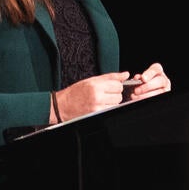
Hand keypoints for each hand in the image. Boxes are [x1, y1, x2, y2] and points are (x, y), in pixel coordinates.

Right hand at [53, 63, 170, 123]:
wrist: (63, 105)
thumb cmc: (75, 92)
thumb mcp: (91, 80)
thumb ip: (110, 77)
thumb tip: (125, 75)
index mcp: (95, 85)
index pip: (118, 85)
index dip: (116, 86)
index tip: (111, 86)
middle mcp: (97, 96)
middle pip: (119, 95)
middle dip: (114, 94)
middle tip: (105, 93)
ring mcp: (97, 107)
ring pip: (117, 104)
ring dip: (112, 102)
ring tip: (101, 100)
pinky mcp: (97, 114)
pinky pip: (111, 110)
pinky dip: (108, 108)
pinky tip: (100, 105)